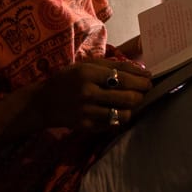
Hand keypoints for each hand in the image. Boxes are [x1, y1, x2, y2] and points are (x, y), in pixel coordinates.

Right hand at [33, 57, 151, 131]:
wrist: (43, 102)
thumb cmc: (68, 79)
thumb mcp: (86, 65)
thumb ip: (113, 65)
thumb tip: (142, 70)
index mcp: (87, 73)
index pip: (123, 77)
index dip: (141, 80)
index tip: (148, 79)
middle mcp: (87, 93)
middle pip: (128, 97)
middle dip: (142, 94)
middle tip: (144, 91)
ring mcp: (86, 112)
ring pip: (124, 114)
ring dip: (132, 108)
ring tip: (130, 102)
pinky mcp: (86, 127)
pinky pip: (113, 125)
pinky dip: (119, 118)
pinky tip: (116, 111)